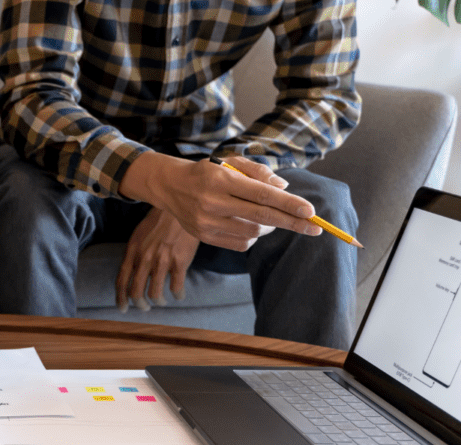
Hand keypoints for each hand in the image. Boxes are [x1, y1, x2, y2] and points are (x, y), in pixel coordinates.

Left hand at [115, 208, 198, 312]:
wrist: (178, 208)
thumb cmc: (158, 222)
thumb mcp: (139, 236)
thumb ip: (134, 254)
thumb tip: (131, 273)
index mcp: (132, 252)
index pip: (121, 281)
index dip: (121, 298)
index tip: (123, 308)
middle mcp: (144, 259)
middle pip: (136, 292)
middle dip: (139, 304)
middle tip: (145, 307)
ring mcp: (162, 261)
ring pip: (155, 294)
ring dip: (158, 302)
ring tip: (162, 302)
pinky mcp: (179, 262)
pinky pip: (176, 288)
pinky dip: (177, 296)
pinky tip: (179, 295)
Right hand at [122, 152, 321, 250]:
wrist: (170, 186)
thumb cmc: (207, 171)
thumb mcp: (230, 162)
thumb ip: (258, 172)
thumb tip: (284, 189)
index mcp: (220, 179)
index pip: (261, 194)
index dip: (288, 204)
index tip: (310, 212)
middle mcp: (212, 202)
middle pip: (261, 216)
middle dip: (292, 223)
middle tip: (315, 228)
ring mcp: (206, 222)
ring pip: (253, 231)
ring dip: (270, 226)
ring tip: (270, 216)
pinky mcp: (204, 237)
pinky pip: (240, 243)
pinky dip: (253, 235)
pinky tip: (251, 224)